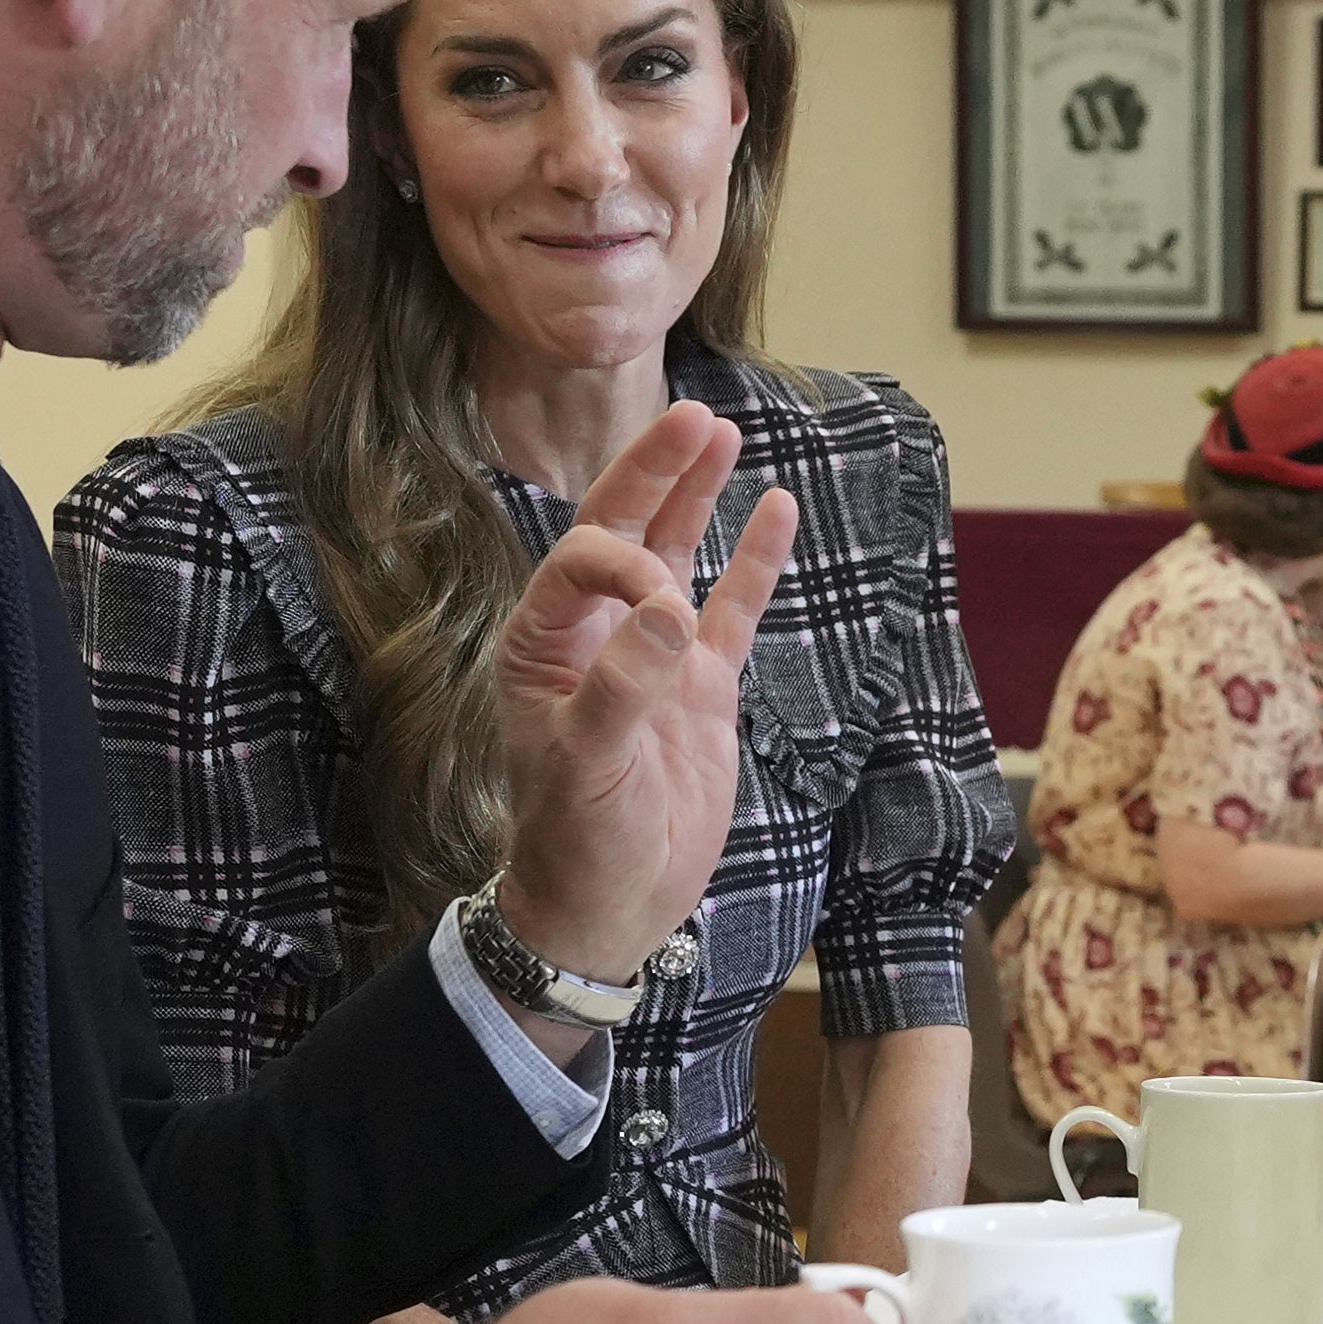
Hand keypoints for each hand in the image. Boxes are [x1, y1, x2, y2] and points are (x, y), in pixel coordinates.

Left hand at [492, 399, 794, 983]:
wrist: (611, 907)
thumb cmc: (578, 841)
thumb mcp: (589, 768)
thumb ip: (625, 686)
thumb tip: (674, 611)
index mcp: (544, 646)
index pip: (584, 562)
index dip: (625, 561)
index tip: (666, 608)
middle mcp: (595, 638)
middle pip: (623, 530)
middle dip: (654, 472)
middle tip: (694, 415)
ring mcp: (654, 658)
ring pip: (677, 556)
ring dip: (695, 496)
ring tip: (722, 432)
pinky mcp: (701, 688)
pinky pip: (734, 610)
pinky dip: (755, 563)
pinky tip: (778, 510)